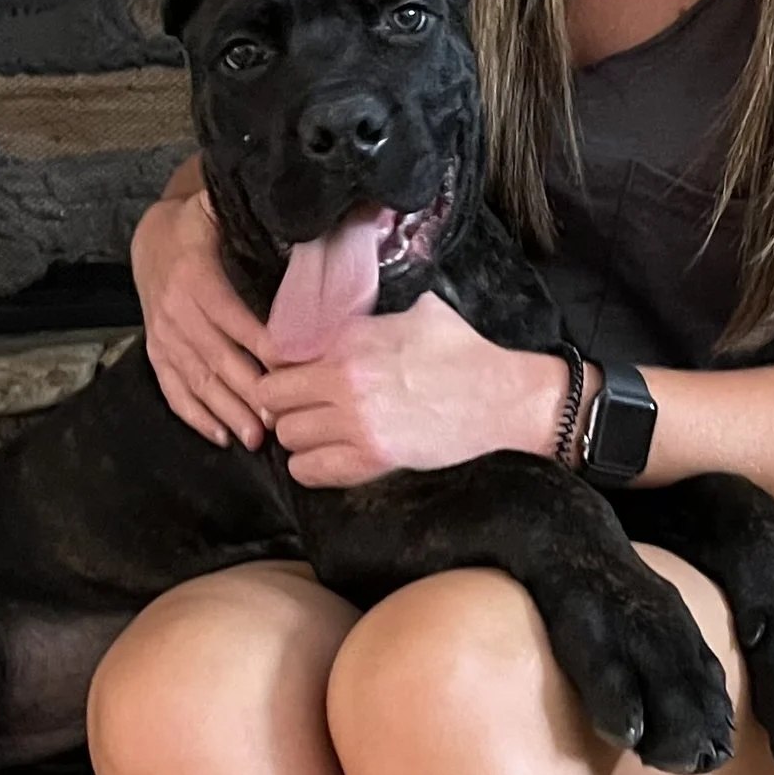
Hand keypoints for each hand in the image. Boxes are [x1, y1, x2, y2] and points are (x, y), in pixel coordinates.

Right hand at [132, 186, 273, 448]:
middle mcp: (176, 312)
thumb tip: (288, 213)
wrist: (150, 238)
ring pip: (196, 380)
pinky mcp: (157, 352)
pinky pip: (172, 389)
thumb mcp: (215, 210)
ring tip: (254, 437)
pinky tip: (219, 435)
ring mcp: (163, 337)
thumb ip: (247, 216)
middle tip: (278, 418)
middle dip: (247, 392)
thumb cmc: (195, 226)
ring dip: (226, 411)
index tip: (290, 367)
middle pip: (216, 358)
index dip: (261, 344)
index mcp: (196, 278)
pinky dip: (194, 415)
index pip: (232, 317)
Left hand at [260, 296, 564, 488]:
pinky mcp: (371, 458)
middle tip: (299, 405)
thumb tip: (353, 305)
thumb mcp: (418, 311)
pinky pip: (310, 469)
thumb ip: (375, 314)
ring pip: (288, 435)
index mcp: (351, 337)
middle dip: (281, 401)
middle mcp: (344, 378)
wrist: (501, 398)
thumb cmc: (464, 352)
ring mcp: (356, 421)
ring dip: (297, 434)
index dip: (277, 363)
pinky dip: (309, 465)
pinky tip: (324, 455)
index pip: (277, 351)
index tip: (289, 371)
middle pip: (272, 396)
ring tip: (317, 430)